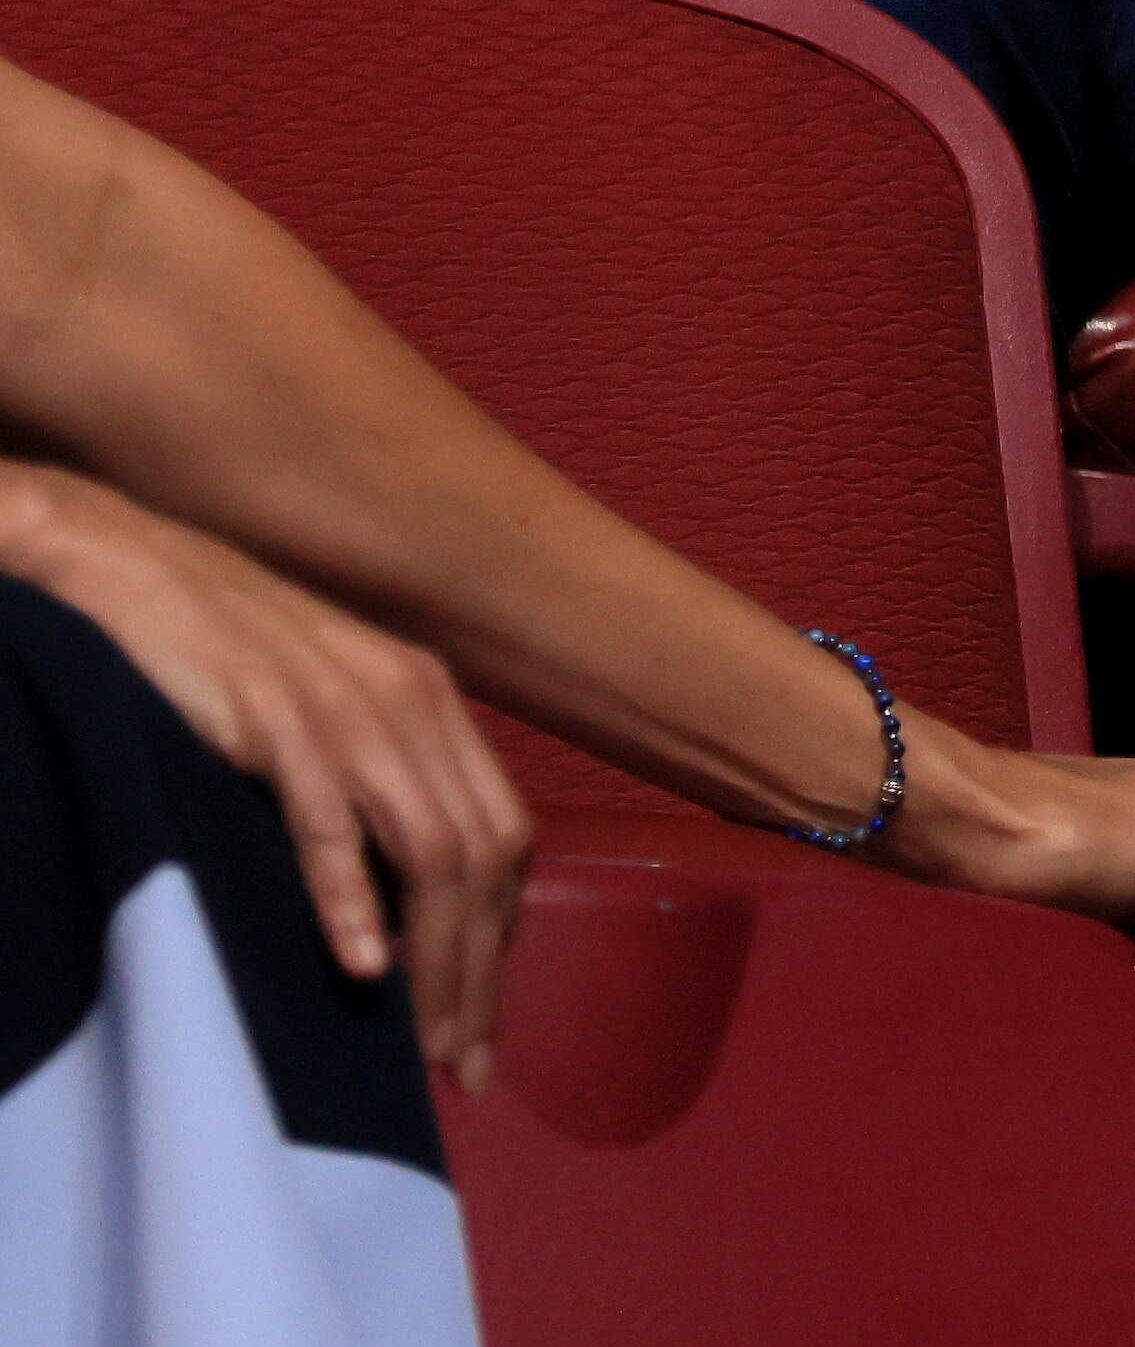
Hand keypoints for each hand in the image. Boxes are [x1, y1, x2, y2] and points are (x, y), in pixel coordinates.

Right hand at [0, 464, 528, 1085]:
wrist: (132, 569)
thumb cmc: (220, 652)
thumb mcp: (320, 716)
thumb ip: (369, 786)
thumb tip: (394, 901)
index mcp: (433, 702)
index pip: (505, 837)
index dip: (503, 938)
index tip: (482, 1024)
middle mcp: (412, 701)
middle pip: (484, 856)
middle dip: (483, 969)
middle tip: (466, 1063)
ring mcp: (348, 708)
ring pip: (429, 851)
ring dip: (435, 957)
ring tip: (426, 1043)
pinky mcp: (278, 718)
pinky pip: (330, 820)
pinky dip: (349, 896)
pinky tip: (358, 965)